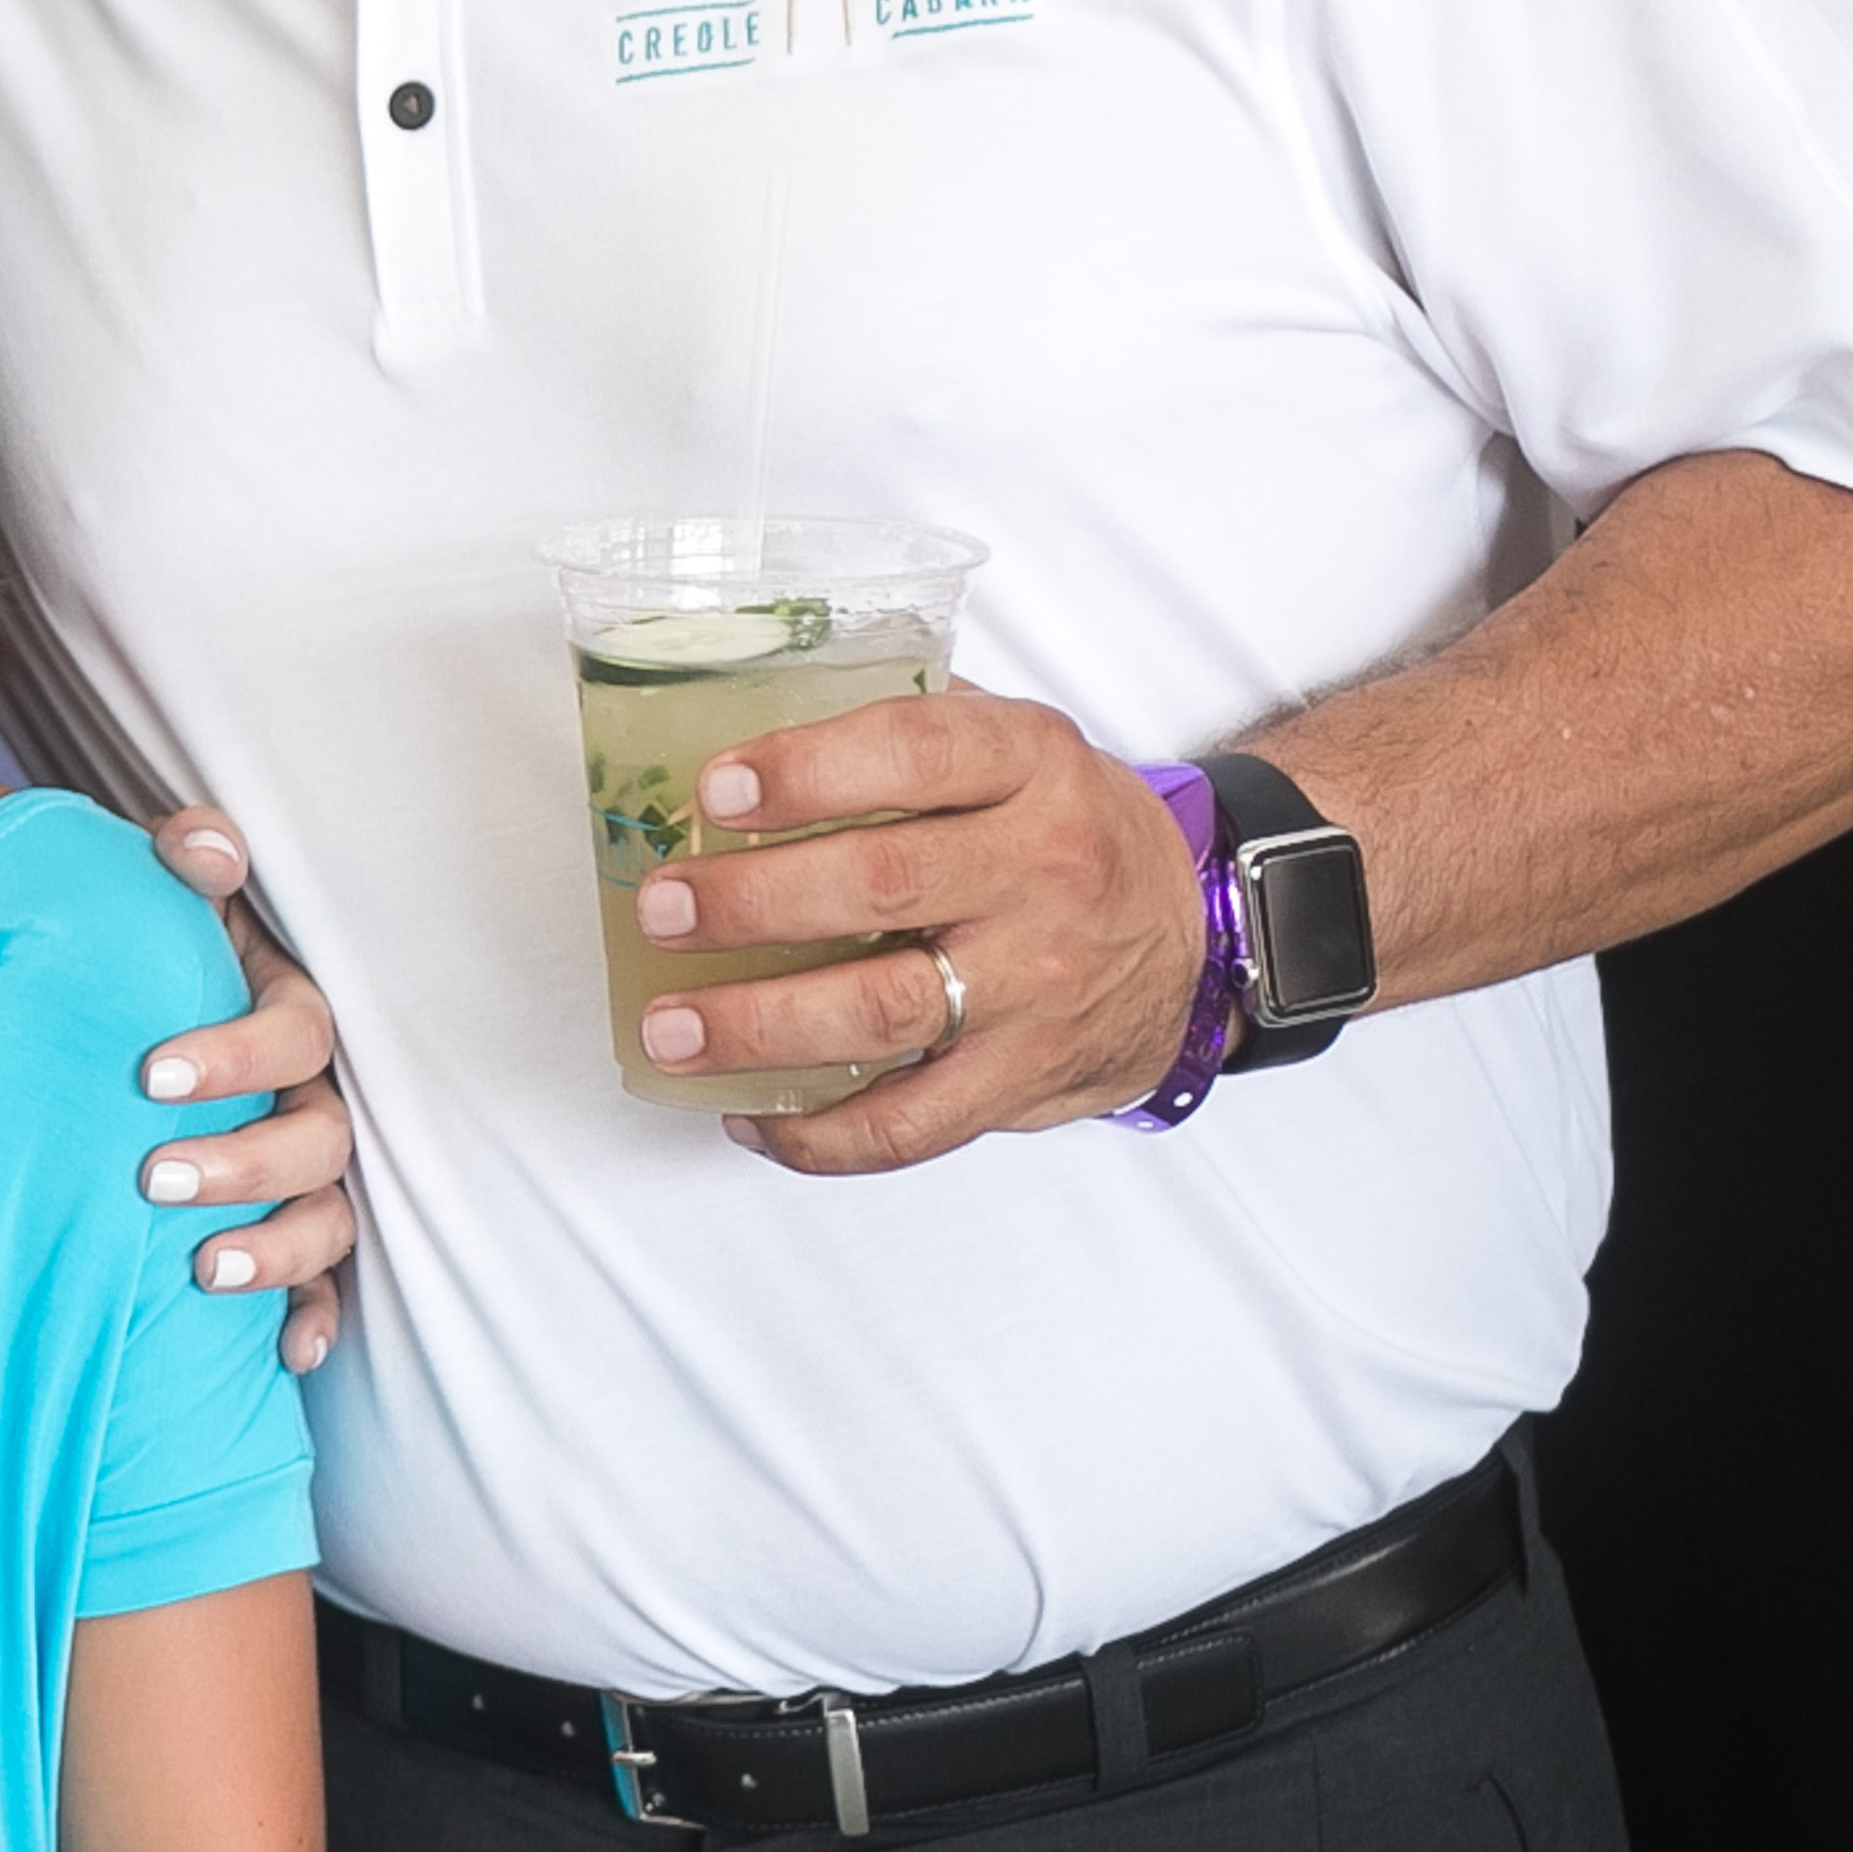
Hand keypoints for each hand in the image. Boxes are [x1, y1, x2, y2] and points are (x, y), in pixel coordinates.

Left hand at [130, 806, 357, 1363]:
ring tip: (206, 1271)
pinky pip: (323, 1285)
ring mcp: (308, 1172)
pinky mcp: (288, 1231)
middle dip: (243, 1165)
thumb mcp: (160, 897)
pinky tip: (285, 1353)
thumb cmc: (148, 954)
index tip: (149, 1075)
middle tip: (150, 1178)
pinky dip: (310, 1318)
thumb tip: (208, 849)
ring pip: (328, 1219)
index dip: (234, 1056)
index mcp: (289, 1013)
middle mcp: (313, 1095)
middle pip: (318, 1139)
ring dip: (278, 1250)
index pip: (295, 1035)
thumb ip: (183, 860)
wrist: (121, 1010)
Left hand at [621, 685, 1206, 1172]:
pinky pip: (911, 1125)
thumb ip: (903, 727)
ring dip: (758, 1026)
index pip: (915, 752)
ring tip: (672, 1029)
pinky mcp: (1024, 1078)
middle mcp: (1042, 871)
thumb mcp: (1015, 748)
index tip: (716, 791)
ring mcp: (1037, 985)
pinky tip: (750, 1115)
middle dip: (749, 902)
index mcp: (1032, 766)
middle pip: (878, 884)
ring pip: (883, 1010)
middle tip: (663, 909)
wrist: (1189, 939)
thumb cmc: (1068, 833)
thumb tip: (734, 717)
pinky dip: (818, 1134)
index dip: (807, 771)